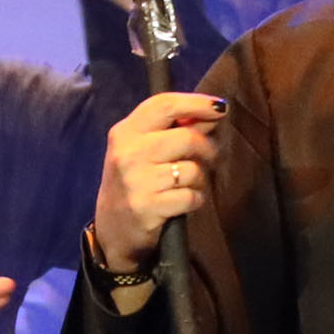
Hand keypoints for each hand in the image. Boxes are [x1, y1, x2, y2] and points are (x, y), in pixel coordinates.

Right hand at [91, 91, 224, 280]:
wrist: (112, 229)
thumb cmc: (135, 182)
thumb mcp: (141, 149)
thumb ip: (171, 128)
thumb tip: (213, 112)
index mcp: (125, 132)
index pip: (165, 104)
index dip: (197, 103)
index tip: (220, 107)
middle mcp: (128, 153)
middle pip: (187, 137)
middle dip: (208, 148)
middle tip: (209, 157)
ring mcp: (136, 181)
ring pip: (192, 169)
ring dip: (200, 178)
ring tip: (189, 184)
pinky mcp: (146, 206)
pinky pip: (191, 196)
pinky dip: (196, 200)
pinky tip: (184, 201)